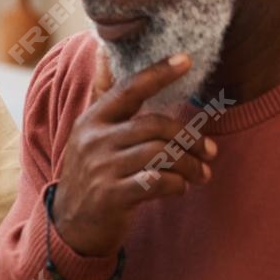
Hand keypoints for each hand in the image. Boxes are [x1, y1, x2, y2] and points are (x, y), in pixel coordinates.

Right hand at [50, 55, 216, 256]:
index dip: (158, 73)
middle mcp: (93, 141)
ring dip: (190, 164)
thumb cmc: (92, 176)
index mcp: (91, 121)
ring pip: (161, 154)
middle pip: (155, 125)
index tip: (186, 60)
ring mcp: (101, 169)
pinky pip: (157, 182)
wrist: (69, 226)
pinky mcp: (111, 196)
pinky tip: (181, 187)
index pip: (128, 89)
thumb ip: (106, 102)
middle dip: (190, 137)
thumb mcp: (89, 137)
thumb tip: (103, 53)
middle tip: (209, 150)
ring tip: (201, 173)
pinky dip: (178, 184)